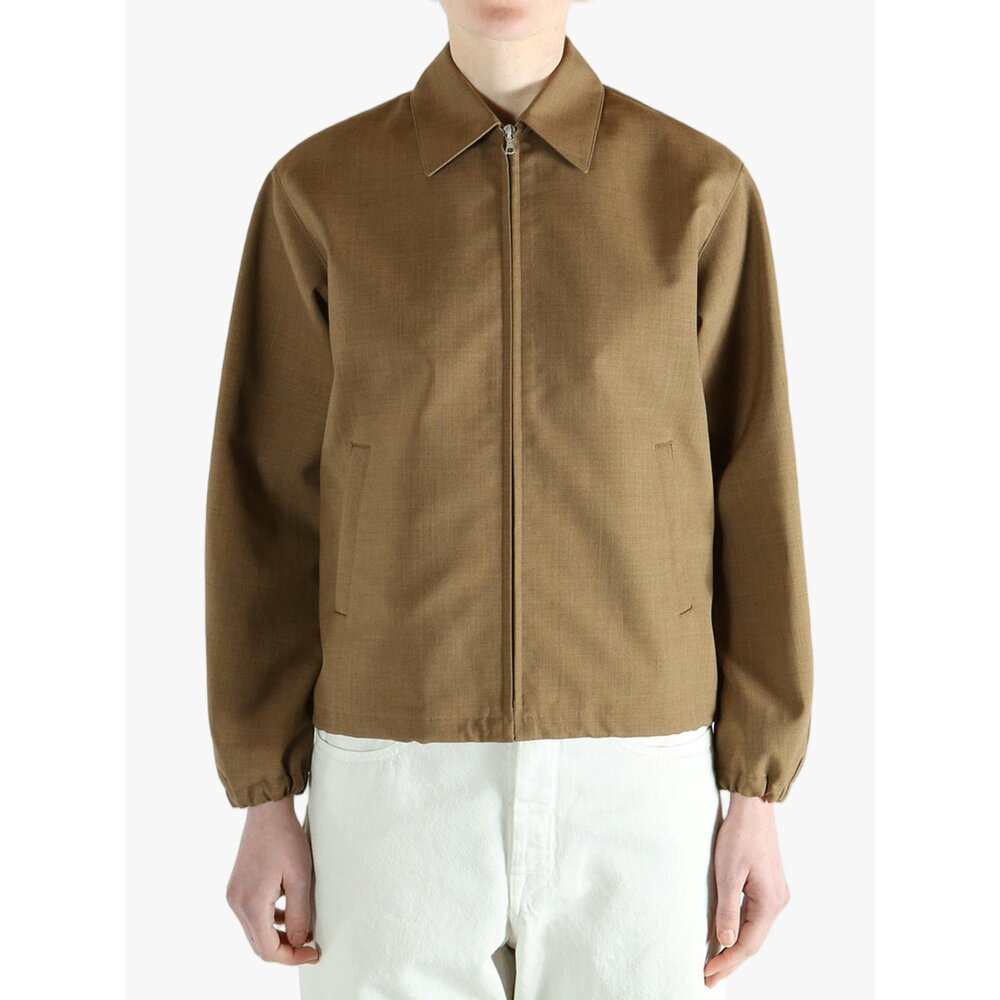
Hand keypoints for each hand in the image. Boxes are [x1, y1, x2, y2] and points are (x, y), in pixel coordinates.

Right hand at [225, 796, 318, 964]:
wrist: (267, 811)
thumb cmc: (286, 839)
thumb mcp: (300, 878)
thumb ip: (300, 914)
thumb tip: (300, 942)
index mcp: (252, 904)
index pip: (269, 949)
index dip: (292, 957)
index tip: (314, 953)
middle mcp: (237, 904)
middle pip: (259, 945)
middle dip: (285, 950)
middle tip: (310, 946)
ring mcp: (234, 895)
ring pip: (255, 931)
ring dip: (278, 936)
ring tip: (304, 929)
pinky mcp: (237, 887)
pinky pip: (252, 916)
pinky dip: (270, 921)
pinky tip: (289, 912)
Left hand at [704, 792, 790, 987]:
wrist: (754, 809)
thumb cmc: (739, 836)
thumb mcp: (728, 873)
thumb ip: (727, 909)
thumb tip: (725, 941)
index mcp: (770, 902)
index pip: (747, 944)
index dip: (727, 961)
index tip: (707, 973)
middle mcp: (778, 902)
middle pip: (754, 942)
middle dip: (731, 961)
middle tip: (709, 979)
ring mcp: (776, 895)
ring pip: (755, 931)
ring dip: (736, 948)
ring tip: (716, 964)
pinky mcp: (769, 887)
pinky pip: (755, 917)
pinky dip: (741, 931)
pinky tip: (728, 937)